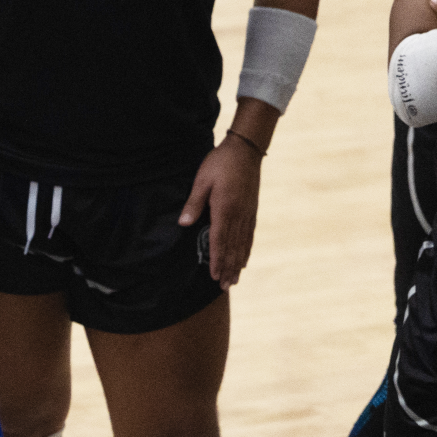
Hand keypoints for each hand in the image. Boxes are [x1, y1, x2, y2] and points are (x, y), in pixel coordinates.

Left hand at [180, 136, 260, 286]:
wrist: (245, 149)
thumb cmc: (220, 163)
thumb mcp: (202, 180)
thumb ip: (194, 203)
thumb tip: (184, 224)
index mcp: (224, 209)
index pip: (219, 240)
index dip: (216, 260)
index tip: (214, 276)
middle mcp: (238, 215)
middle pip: (232, 247)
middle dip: (228, 268)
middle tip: (224, 287)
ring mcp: (247, 213)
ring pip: (242, 244)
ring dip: (238, 263)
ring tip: (234, 280)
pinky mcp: (252, 210)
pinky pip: (250, 235)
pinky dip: (247, 250)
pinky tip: (245, 260)